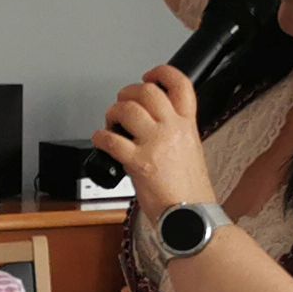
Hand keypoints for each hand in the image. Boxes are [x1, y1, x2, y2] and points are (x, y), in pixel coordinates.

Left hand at [92, 65, 217, 211]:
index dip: (162, 73)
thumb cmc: (190, 192)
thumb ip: (174, 133)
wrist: (192, 218)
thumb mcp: (190, 152)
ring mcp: (156, 144)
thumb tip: (152, 126)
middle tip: (122, 104)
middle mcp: (173, 129)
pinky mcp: (139, 163)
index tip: (149, 75)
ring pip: (127, 110)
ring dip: (112, 113)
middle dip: (128, 93)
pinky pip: (111, 139)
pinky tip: (101, 141)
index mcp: (188, 125)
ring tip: (111, 124)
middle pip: (147, 91)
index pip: (181, 85)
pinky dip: (100, 137)